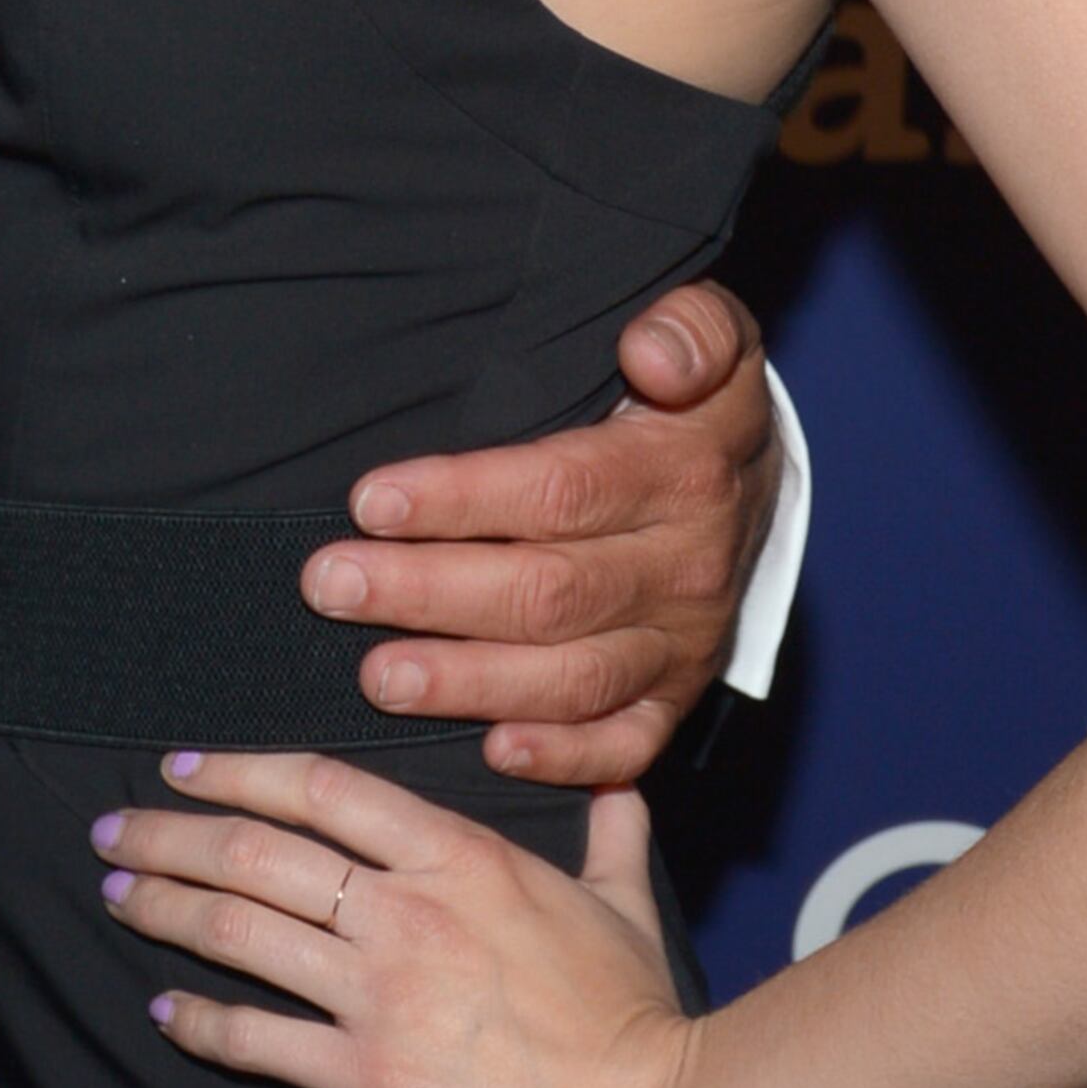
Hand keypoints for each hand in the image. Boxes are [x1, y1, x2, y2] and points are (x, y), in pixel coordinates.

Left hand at [97, 749, 711, 1087]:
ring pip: (237, 931)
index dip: (238, 771)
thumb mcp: (624, 903)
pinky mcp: (365, 1076)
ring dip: (163, 908)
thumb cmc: (638, 1011)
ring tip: (118, 895)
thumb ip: (609, 837)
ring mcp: (378, 994)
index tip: (184, 768)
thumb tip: (621, 792)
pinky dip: (198, 1023)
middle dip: (169, 835)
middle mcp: (403, 911)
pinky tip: (166, 1011)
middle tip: (116, 829)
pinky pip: (255, 1039)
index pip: (318, 787)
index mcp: (458, 855)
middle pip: (254, 851)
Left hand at [301, 281, 780, 783]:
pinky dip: (562, 758)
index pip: (560, 490)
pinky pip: (625, 744)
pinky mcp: (677, 697)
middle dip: (428, 592)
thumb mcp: (714, 337)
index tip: (368, 502)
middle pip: (547, 591)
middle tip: (331, 585)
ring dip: (469, 682)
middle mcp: (686, 568)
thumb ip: (691, 328)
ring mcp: (683, 643)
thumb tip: (651, 352)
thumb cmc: (692, 402)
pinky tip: (490, 752)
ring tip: (376, 676)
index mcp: (683, 473)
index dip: (460, 499)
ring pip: (572, 678)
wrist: (755, 484)